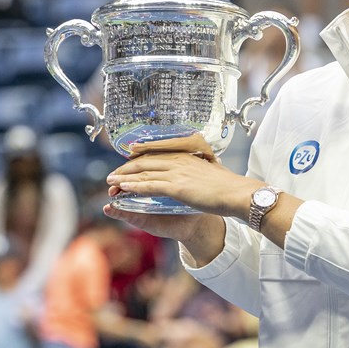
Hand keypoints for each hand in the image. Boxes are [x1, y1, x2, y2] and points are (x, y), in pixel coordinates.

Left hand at [107, 135, 262, 217]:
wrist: (237, 193)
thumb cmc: (228, 186)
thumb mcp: (212, 171)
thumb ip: (201, 168)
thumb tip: (201, 170)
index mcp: (187, 155)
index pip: (157, 153)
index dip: (139, 157)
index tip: (128, 161)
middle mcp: (179, 160)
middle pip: (145, 161)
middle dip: (126, 168)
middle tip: (113, 174)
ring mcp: (177, 172)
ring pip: (143, 172)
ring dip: (124, 177)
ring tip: (111, 181)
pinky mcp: (176, 187)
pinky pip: (149, 185)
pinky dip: (133, 186)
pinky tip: (123, 189)